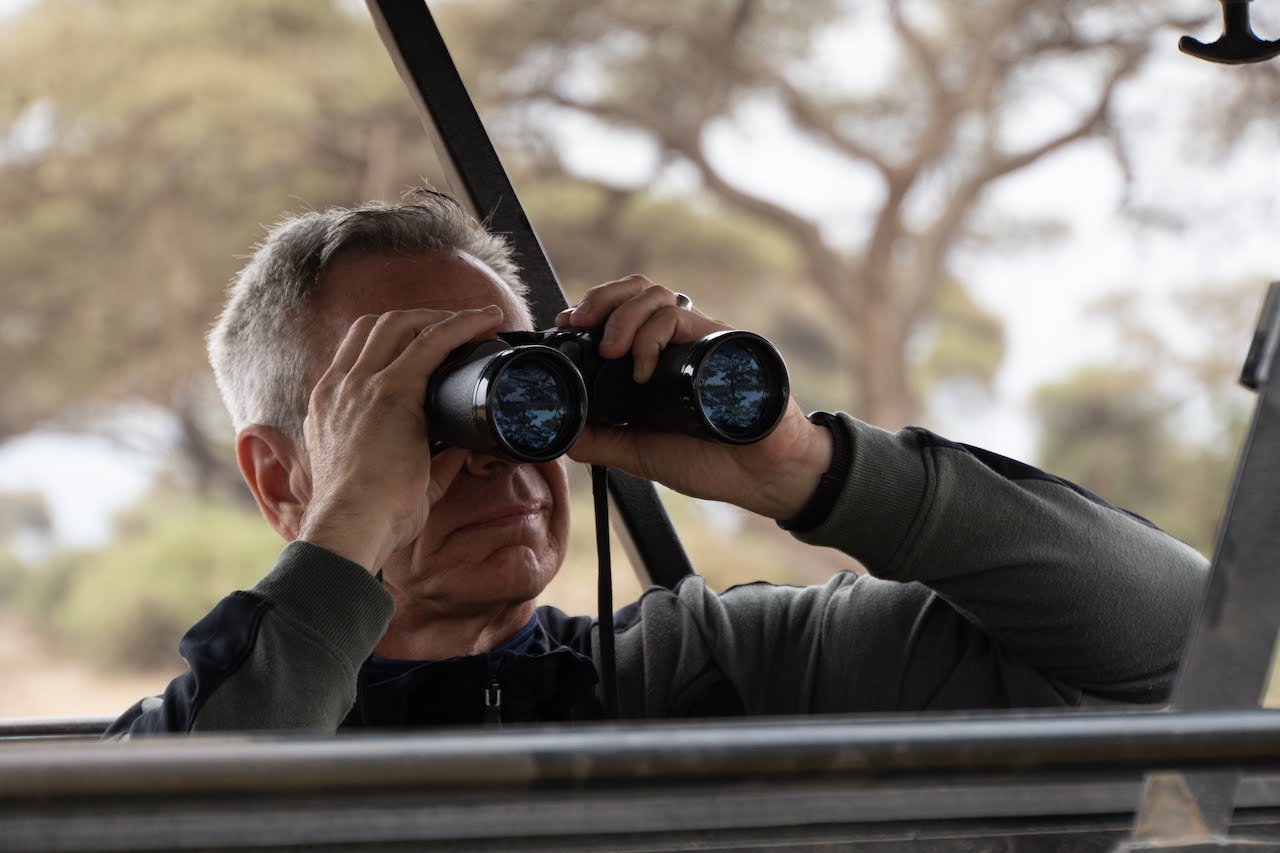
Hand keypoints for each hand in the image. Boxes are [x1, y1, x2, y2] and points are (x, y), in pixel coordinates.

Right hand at [297, 305, 505, 569]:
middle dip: (419, 318)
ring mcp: (361, 385)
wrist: (352, 529)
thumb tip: (465, 448)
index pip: (358, 351)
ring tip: (476, 319)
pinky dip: (461, 325)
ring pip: (401, 324)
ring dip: (440, 316)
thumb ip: (431, 461)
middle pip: (376, 326)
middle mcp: (340, 387)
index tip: (427, 342)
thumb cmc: (371, 518)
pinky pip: (430, 341)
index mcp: (330, 406)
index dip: (393, 337)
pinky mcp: (391, 391)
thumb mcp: (398, 480)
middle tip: (456, 327)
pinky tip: (485, 320)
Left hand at [556, 276, 832, 520]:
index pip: (622, 309)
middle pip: (637, 290)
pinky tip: (644, 370)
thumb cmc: (711, 461)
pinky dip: (653, 337)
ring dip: (623, 314)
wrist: (762, 476)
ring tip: (610, 350)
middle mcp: (678, 342)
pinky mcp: (722, 343)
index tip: (567, 326)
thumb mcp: (638, 453)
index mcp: (657, 359)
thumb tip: (560, 430)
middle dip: (601, 299)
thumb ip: (600, 440)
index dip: (592, 309)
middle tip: (580, 324)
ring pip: (658, 295)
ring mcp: (700, 340)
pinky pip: (682, 318)